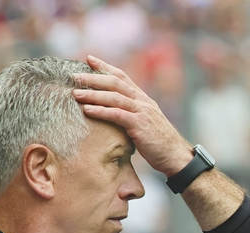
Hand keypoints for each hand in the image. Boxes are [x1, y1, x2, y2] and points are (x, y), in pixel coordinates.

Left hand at [72, 55, 192, 177]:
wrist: (175, 156)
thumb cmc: (159, 144)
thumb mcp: (145, 124)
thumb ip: (131, 115)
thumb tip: (115, 115)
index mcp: (143, 99)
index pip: (123, 77)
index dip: (105, 67)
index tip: (89, 59)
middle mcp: (142, 101)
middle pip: (115, 82)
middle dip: (94, 77)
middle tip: (74, 76)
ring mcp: (142, 112)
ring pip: (114, 96)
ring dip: (93, 94)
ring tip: (76, 93)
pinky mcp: (139, 125)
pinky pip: (117, 114)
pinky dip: (101, 111)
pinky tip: (87, 110)